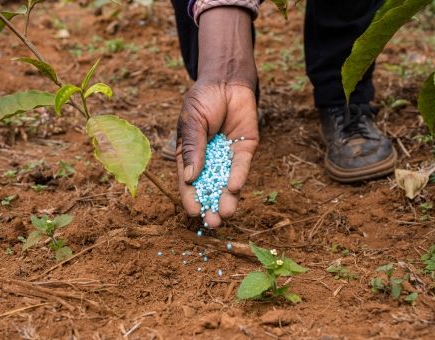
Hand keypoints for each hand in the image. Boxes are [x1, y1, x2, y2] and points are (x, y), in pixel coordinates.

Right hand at [176, 7, 258, 227]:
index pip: (189, 181)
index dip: (190, 197)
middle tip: (212, 222)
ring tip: (225, 214)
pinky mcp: (245, 149)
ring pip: (227, 182)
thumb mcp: (191, 121)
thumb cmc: (203, 99)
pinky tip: (234, 188)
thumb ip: (192, 147)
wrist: (226, 80)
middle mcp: (210, 160)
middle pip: (210, 187)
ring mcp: (228, 156)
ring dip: (226, 198)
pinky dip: (238, 176)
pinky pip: (242, 166)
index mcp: (191, 155)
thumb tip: (189, 177)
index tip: (193, 212)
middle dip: (211, 205)